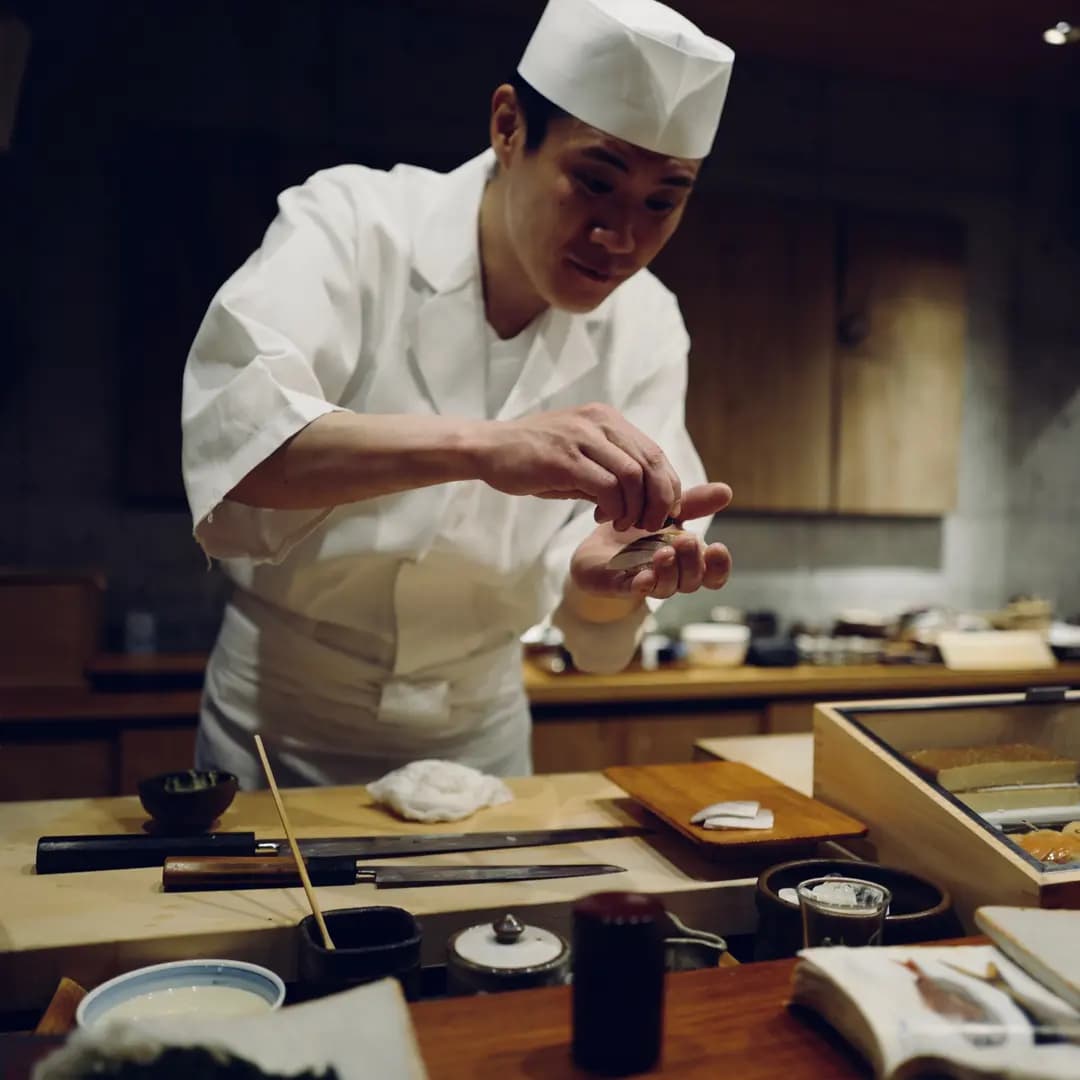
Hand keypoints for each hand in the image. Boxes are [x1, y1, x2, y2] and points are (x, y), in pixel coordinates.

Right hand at [469, 403, 679, 531]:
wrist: (488, 448)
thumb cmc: (533, 456)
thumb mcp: (578, 456)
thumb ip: (609, 470)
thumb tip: (642, 500)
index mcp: (606, 420)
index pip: (654, 452)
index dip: (666, 486)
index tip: (662, 511)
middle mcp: (599, 423)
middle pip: (651, 463)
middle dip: (658, 500)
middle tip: (651, 524)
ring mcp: (581, 439)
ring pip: (633, 477)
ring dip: (635, 508)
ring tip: (624, 524)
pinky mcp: (564, 460)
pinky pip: (606, 488)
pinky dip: (614, 508)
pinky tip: (603, 517)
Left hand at [569, 482, 732, 600]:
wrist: (597, 547)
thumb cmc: (639, 533)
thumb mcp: (667, 512)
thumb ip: (694, 503)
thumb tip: (726, 490)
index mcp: (688, 562)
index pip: (713, 574)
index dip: (719, 566)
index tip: (718, 547)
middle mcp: (672, 577)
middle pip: (692, 581)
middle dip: (692, 562)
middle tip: (686, 541)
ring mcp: (647, 583)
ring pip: (667, 588)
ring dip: (669, 571)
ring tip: (664, 552)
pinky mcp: (619, 586)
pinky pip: (634, 591)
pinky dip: (642, 585)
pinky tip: (644, 576)